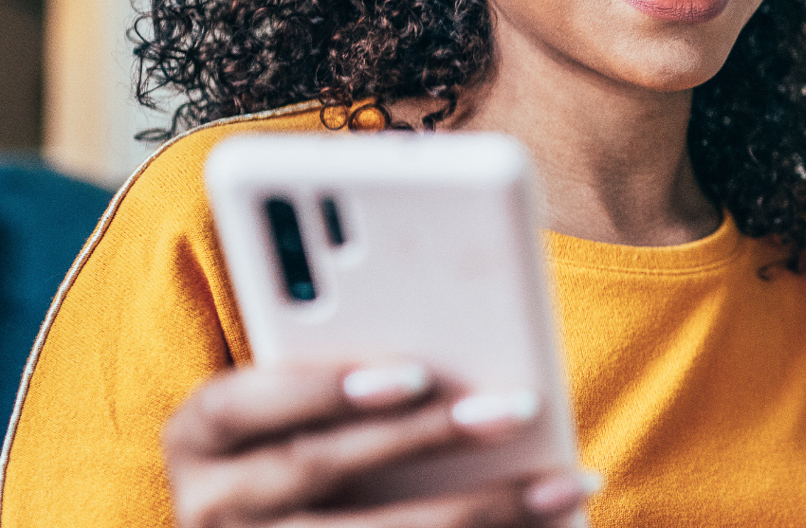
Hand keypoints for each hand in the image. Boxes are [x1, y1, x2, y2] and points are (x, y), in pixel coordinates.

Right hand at [162, 360, 595, 527]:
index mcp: (200, 437)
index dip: (323, 386)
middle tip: (516, 406)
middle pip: (321, 468)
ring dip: (483, 509)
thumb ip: (352, 371)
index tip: (412, 374)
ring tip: (563, 484)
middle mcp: (210, 506)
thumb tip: (456, 338)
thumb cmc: (304, 434)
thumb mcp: (304, 402)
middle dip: (427, 437)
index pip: (240, 403)